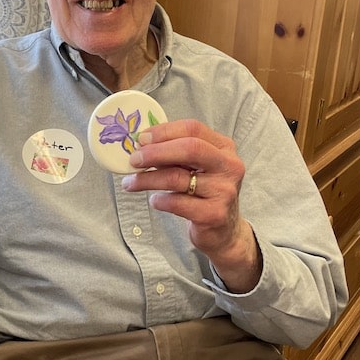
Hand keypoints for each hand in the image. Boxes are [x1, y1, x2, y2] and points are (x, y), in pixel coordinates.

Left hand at [121, 119, 262, 292]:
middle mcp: (228, 166)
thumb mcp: (197, 167)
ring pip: (177, 178)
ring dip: (147, 179)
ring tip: (131, 183)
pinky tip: (155, 200)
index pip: (193, 128)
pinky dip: (159, 200)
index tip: (141, 140)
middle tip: (133, 160)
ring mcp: (223, 191)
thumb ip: (176, 154)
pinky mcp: (213, 214)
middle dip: (155, 152)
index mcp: (224, 147)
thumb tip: (142, 145)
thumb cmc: (204, 193)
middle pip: (189, 148)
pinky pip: (176, 202)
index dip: (163, 132)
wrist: (224, 231)